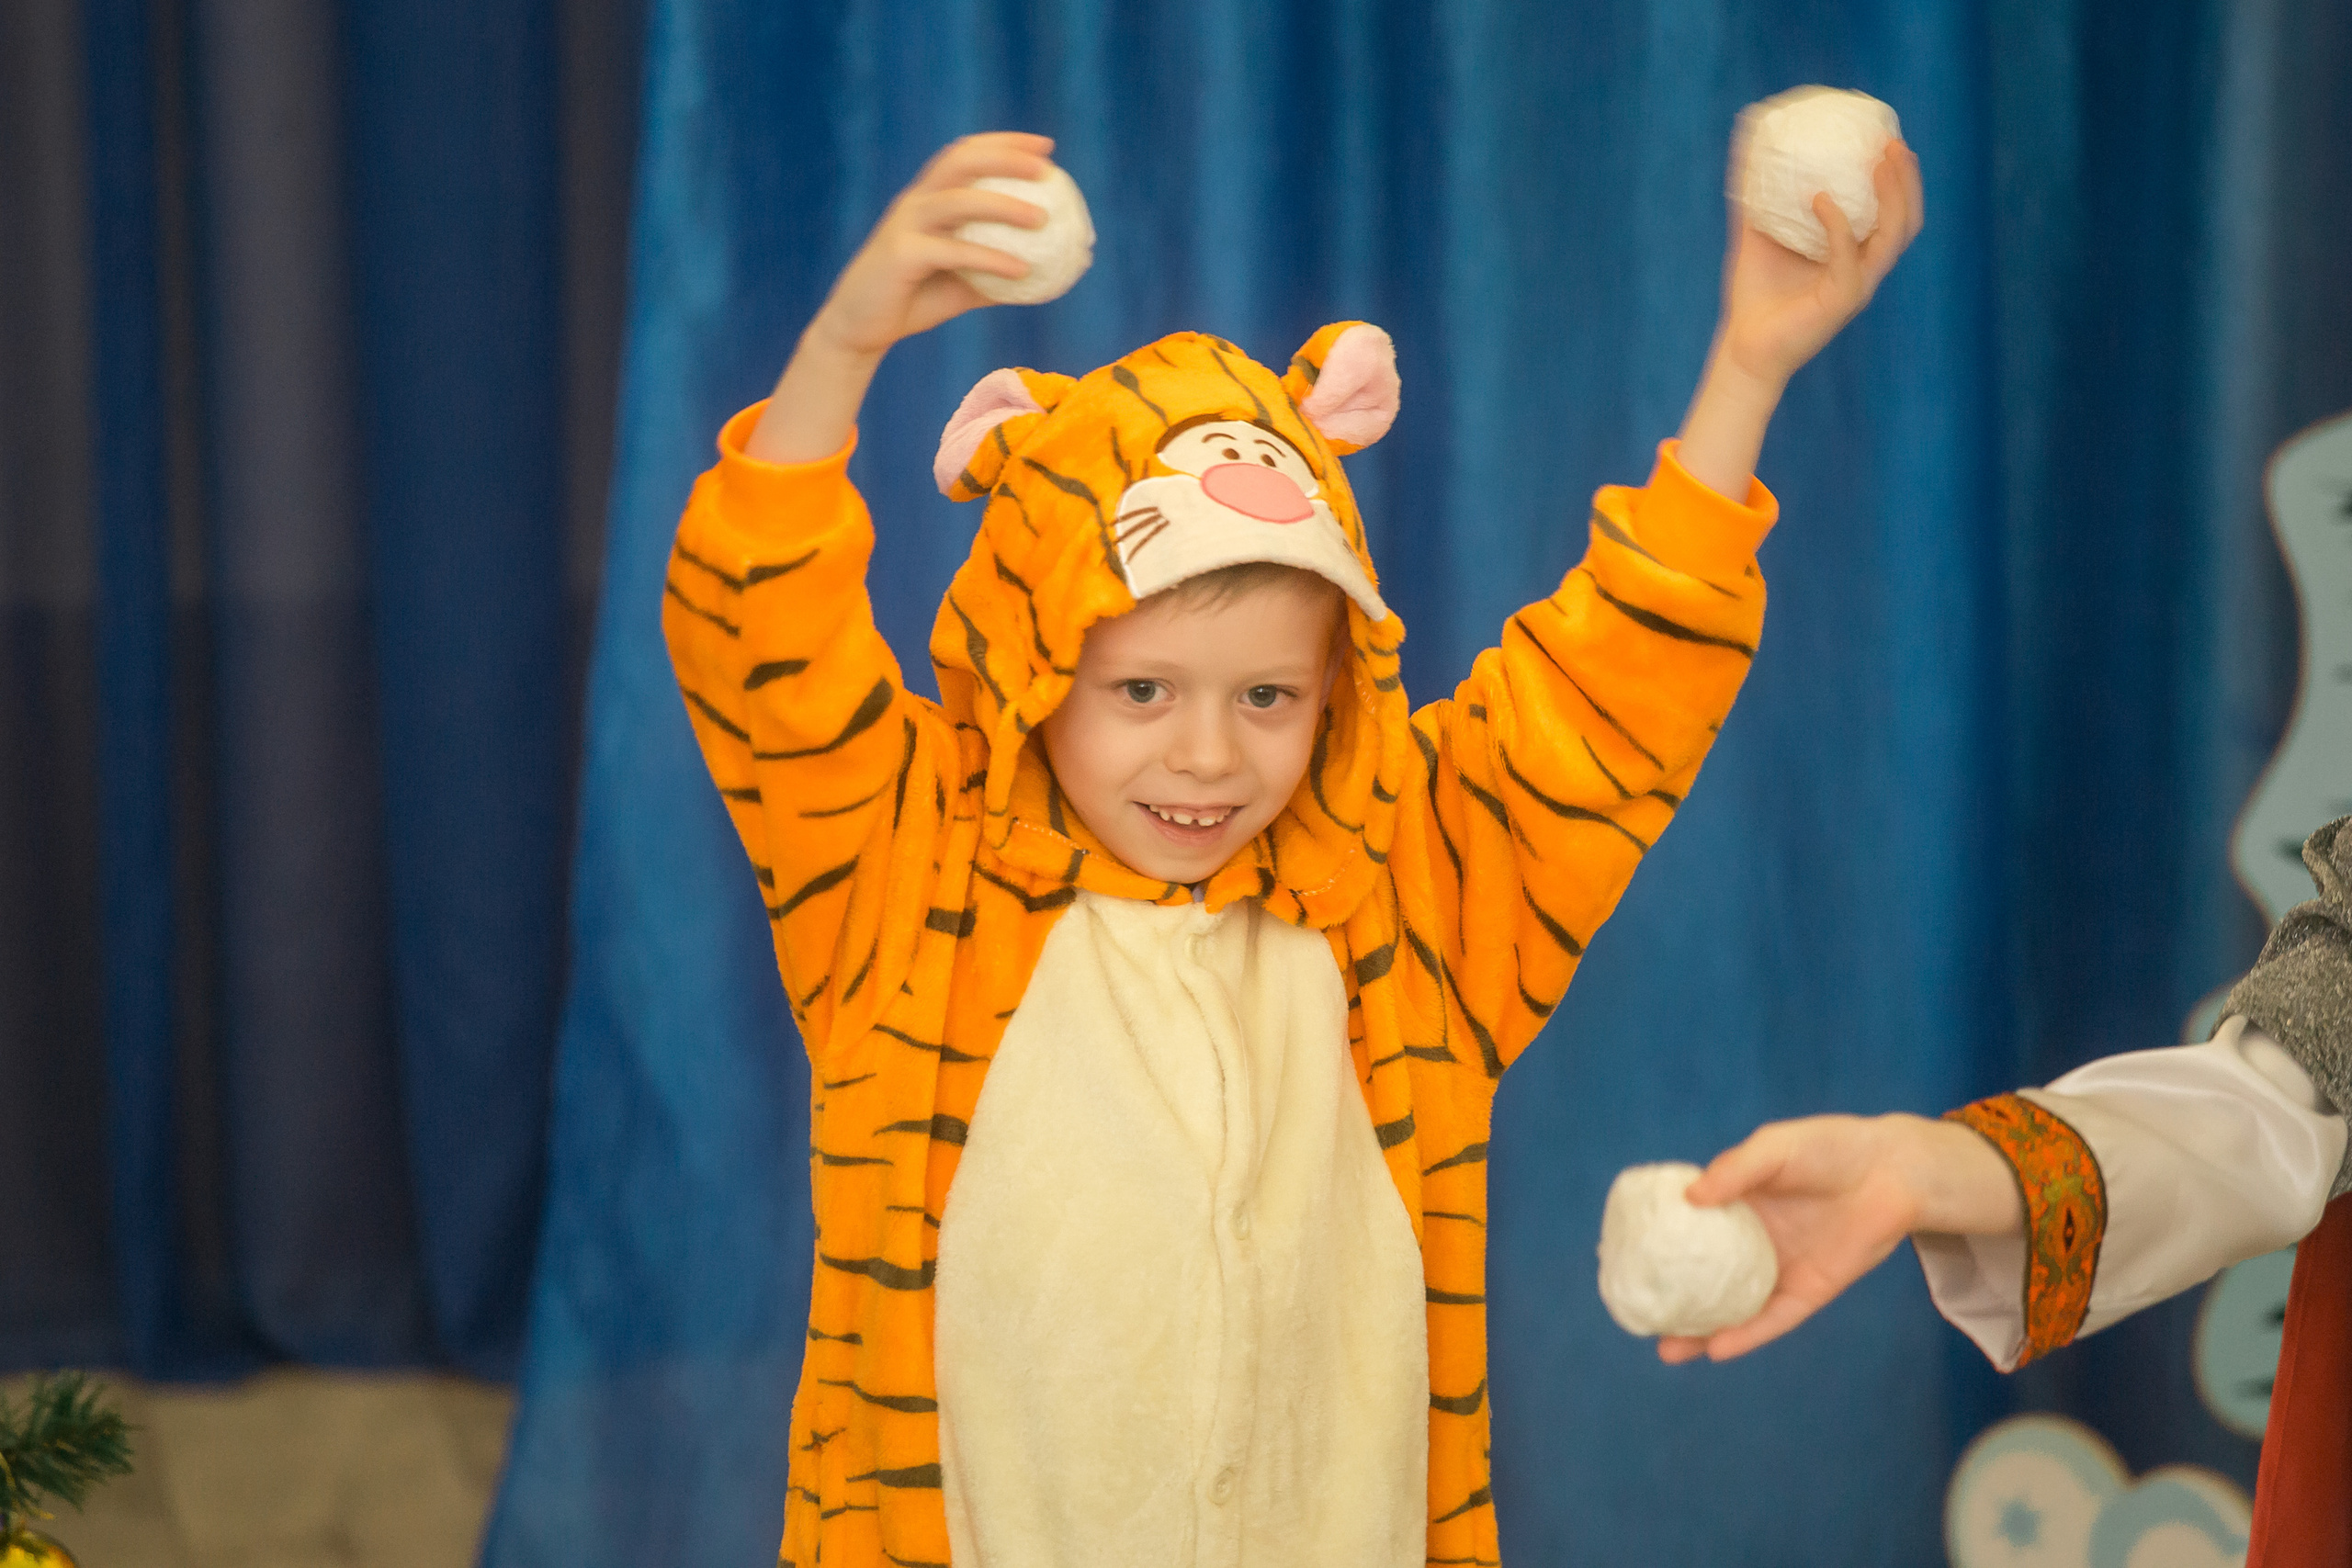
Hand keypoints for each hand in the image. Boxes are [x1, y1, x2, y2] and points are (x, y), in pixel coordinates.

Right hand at [749, 132, 1053, 463]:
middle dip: (1004, 156)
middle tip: (1046, 167)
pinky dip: (989, 258)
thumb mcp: (964, 283)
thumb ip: (999, 273)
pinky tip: (1022, 271)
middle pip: (960, 162)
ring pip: (957, 200)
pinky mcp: (900, 255)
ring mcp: (904, 225)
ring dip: (1003, 204)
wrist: (860, 329)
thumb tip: (1051, 272)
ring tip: (1042, 218)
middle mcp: (915, 202)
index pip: (965, 154)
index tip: (1045, 147)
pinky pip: (952, 251)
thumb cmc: (914, 301)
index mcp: (928, 198)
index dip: (1004, 143)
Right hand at [1654, 1112, 2018, 1364]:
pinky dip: (1746, 1335)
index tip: (1620, 1260)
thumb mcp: (1774, 1148)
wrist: (1891, 1172)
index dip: (1655, 1245)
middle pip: (1702, 1278)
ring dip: (1701, 1331)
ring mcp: (1778, 1270)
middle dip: (1671, 1299)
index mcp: (1736, 1206)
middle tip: (1635, 1316)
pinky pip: (1773, 1319)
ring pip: (1732, 1309)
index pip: (1686, 1230)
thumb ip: (1734, 1170)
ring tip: (1667, 1349)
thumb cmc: (1829, 1149)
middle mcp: (1751, 1243)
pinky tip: (1717, 1348)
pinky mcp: (1809, 1291)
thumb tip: (1689, 1199)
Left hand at [1672, 140, 1921, 498]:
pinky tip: (1819, 198)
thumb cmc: (1754, 294)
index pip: (1894, 211)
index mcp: (1855, 254)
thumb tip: (1746, 140)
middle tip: (1893, 142)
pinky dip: (1837, 226)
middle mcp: (1864, 269)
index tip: (1887, 136)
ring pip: (1893, 237)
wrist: (1742, 348)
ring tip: (1880, 160)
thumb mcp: (1755, 233)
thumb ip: (1754, 193)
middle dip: (1907, 179)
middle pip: (1906, 220)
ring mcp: (1857, 286)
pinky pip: (1848, 258)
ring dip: (1893, 195)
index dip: (1899, 176)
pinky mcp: (1839, 303)